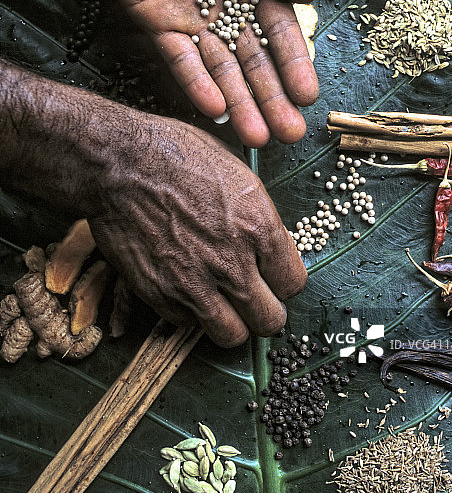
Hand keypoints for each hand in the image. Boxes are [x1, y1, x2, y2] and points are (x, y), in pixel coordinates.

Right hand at [2, 61, 306, 346]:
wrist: (119, 164)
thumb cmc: (177, 156)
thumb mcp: (237, 173)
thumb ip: (260, 220)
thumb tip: (273, 247)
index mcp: (258, 227)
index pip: (293, 283)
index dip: (283, 280)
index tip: (272, 274)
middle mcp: (232, 263)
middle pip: (271, 321)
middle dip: (266, 310)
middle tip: (254, 297)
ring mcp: (195, 284)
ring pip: (233, 336)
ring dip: (232, 322)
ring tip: (223, 302)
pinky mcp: (160, 295)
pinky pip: (189, 324)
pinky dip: (191, 313)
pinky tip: (186, 286)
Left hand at [80, 0, 319, 146]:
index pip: (280, 32)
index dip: (294, 64)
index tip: (308, 97)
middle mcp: (228, 7)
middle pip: (253, 60)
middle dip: (271, 97)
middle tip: (289, 134)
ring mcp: (193, 18)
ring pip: (220, 69)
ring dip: (239, 102)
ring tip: (258, 137)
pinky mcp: (158, 22)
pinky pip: (179, 59)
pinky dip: (196, 84)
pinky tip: (215, 110)